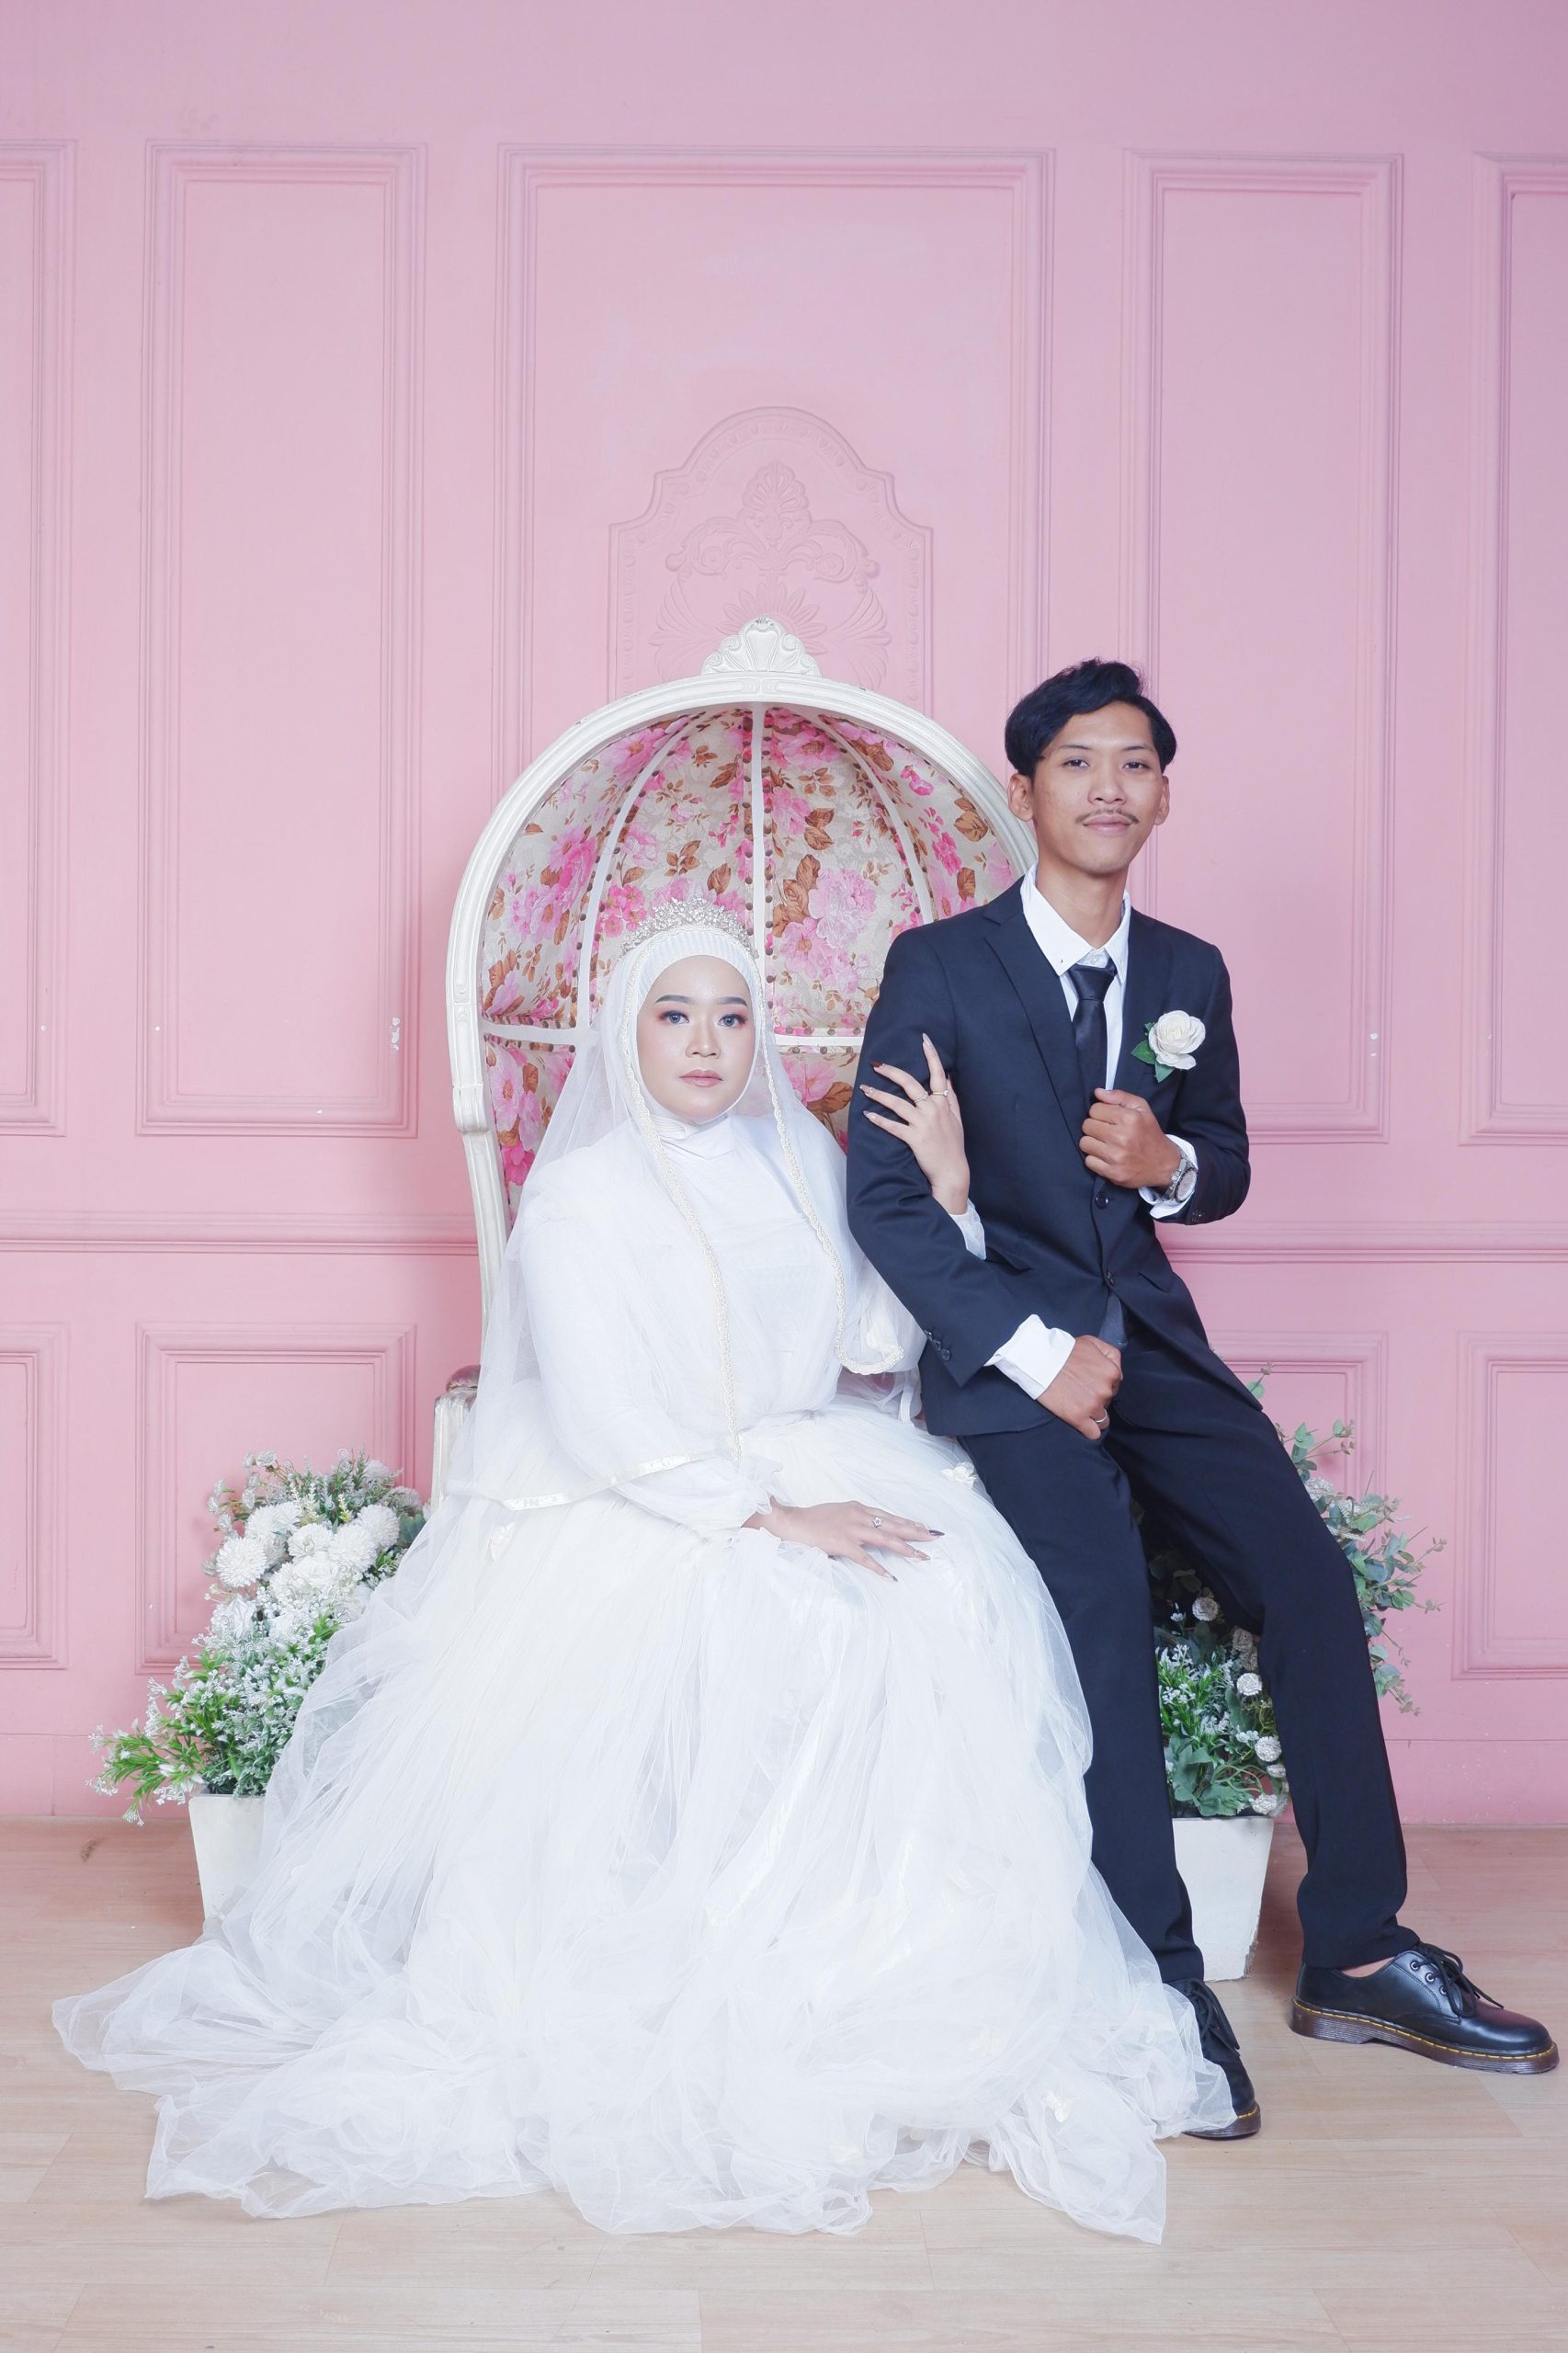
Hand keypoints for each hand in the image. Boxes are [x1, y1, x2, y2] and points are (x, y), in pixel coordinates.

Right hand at [745, 1499, 936, 1576]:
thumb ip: (856, 1519)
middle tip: (934, 1538)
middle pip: (894, 1524)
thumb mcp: (839, 1513)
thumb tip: (871, 1527)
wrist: (792, 1521)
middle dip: (916, 1532)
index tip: (925, 1527)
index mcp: (858, 1508)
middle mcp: (859, 1516)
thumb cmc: (814, 1519)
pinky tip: (890, 1577)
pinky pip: (865, 1558)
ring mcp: (851, 1529)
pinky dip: (878, 1568)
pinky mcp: (842, 1543)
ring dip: (905, 1549)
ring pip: (885, 1539)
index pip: (890, 1515)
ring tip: (921, 1557)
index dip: (908, 1522)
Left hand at [859, 1036, 969, 1213]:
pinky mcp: (914, 1138)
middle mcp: (932, 1109)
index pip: (938, 1074)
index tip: (924, 1040)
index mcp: (943, 1102)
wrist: (952, 1171)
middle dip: (891, 1072)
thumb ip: (951, 1098)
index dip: (931, 1055)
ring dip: (878, 1095)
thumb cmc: (954, 1146)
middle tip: (876, 1065)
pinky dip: (880, 1120)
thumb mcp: (957, 1119)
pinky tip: (868, 1115)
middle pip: (909, 1083)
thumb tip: (948, 1078)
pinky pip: (893, 1126)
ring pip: (896, 1103)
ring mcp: (923, 1123)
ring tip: (864, 1088)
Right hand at [1037, 1336, 1121, 1441]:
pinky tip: (1082, 1423)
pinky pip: (1093, 1433)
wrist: (1040, 1361)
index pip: (1115, 1386)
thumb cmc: (1064, 1350)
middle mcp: (1105, 1391)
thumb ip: (1110, 1354)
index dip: (1102, 1384)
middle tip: (1079, 1390)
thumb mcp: (1092, 1342)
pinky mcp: (1078, 1418)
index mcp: (1111, 1372)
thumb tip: (1116, 1370)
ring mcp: (1092, 1406)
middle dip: (1096, 1398)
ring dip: (1093, 1415)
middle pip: (1107, 1402)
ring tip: (1079, 1406)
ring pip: (1103, 1420)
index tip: (1089, 1381)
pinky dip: (1089, 1430)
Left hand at [1080, 1089, 1184, 1190]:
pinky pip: (1088, 1161)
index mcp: (1130, 1119)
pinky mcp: (1113, 1173)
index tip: (1108, 1119)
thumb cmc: (1150, 1134)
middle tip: (1106, 1132)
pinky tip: (1106, 1157)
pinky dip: (1094, 1159)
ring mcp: (1116, 1157)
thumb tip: (1097, 1092)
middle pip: (1087, 1125)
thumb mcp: (1142, 1109)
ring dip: (1092, 1143)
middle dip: (1094, 1127)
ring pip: (1084, 1143)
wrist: (1164, 1165)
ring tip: (1104, 1144)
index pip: (1095, 1109)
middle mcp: (1122, 1137)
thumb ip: (1120, 1097)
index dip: (1100, 1113)